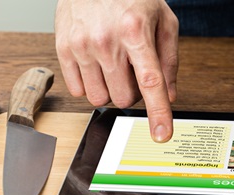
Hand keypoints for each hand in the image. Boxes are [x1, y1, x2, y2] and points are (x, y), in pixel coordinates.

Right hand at [55, 0, 178, 141]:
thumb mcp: (163, 20)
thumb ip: (169, 60)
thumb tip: (170, 95)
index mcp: (136, 31)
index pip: (150, 81)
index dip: (158, 112)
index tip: (161, 134)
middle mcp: (107, 40)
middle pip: (124, 98)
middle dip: (132, 92)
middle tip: (131, 72)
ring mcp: (82, 46)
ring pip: (100, 99)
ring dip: (110, 90)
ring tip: (112, 66)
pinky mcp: (63, 49)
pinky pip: (78, 91)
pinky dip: (90, 85)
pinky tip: (95, 65)